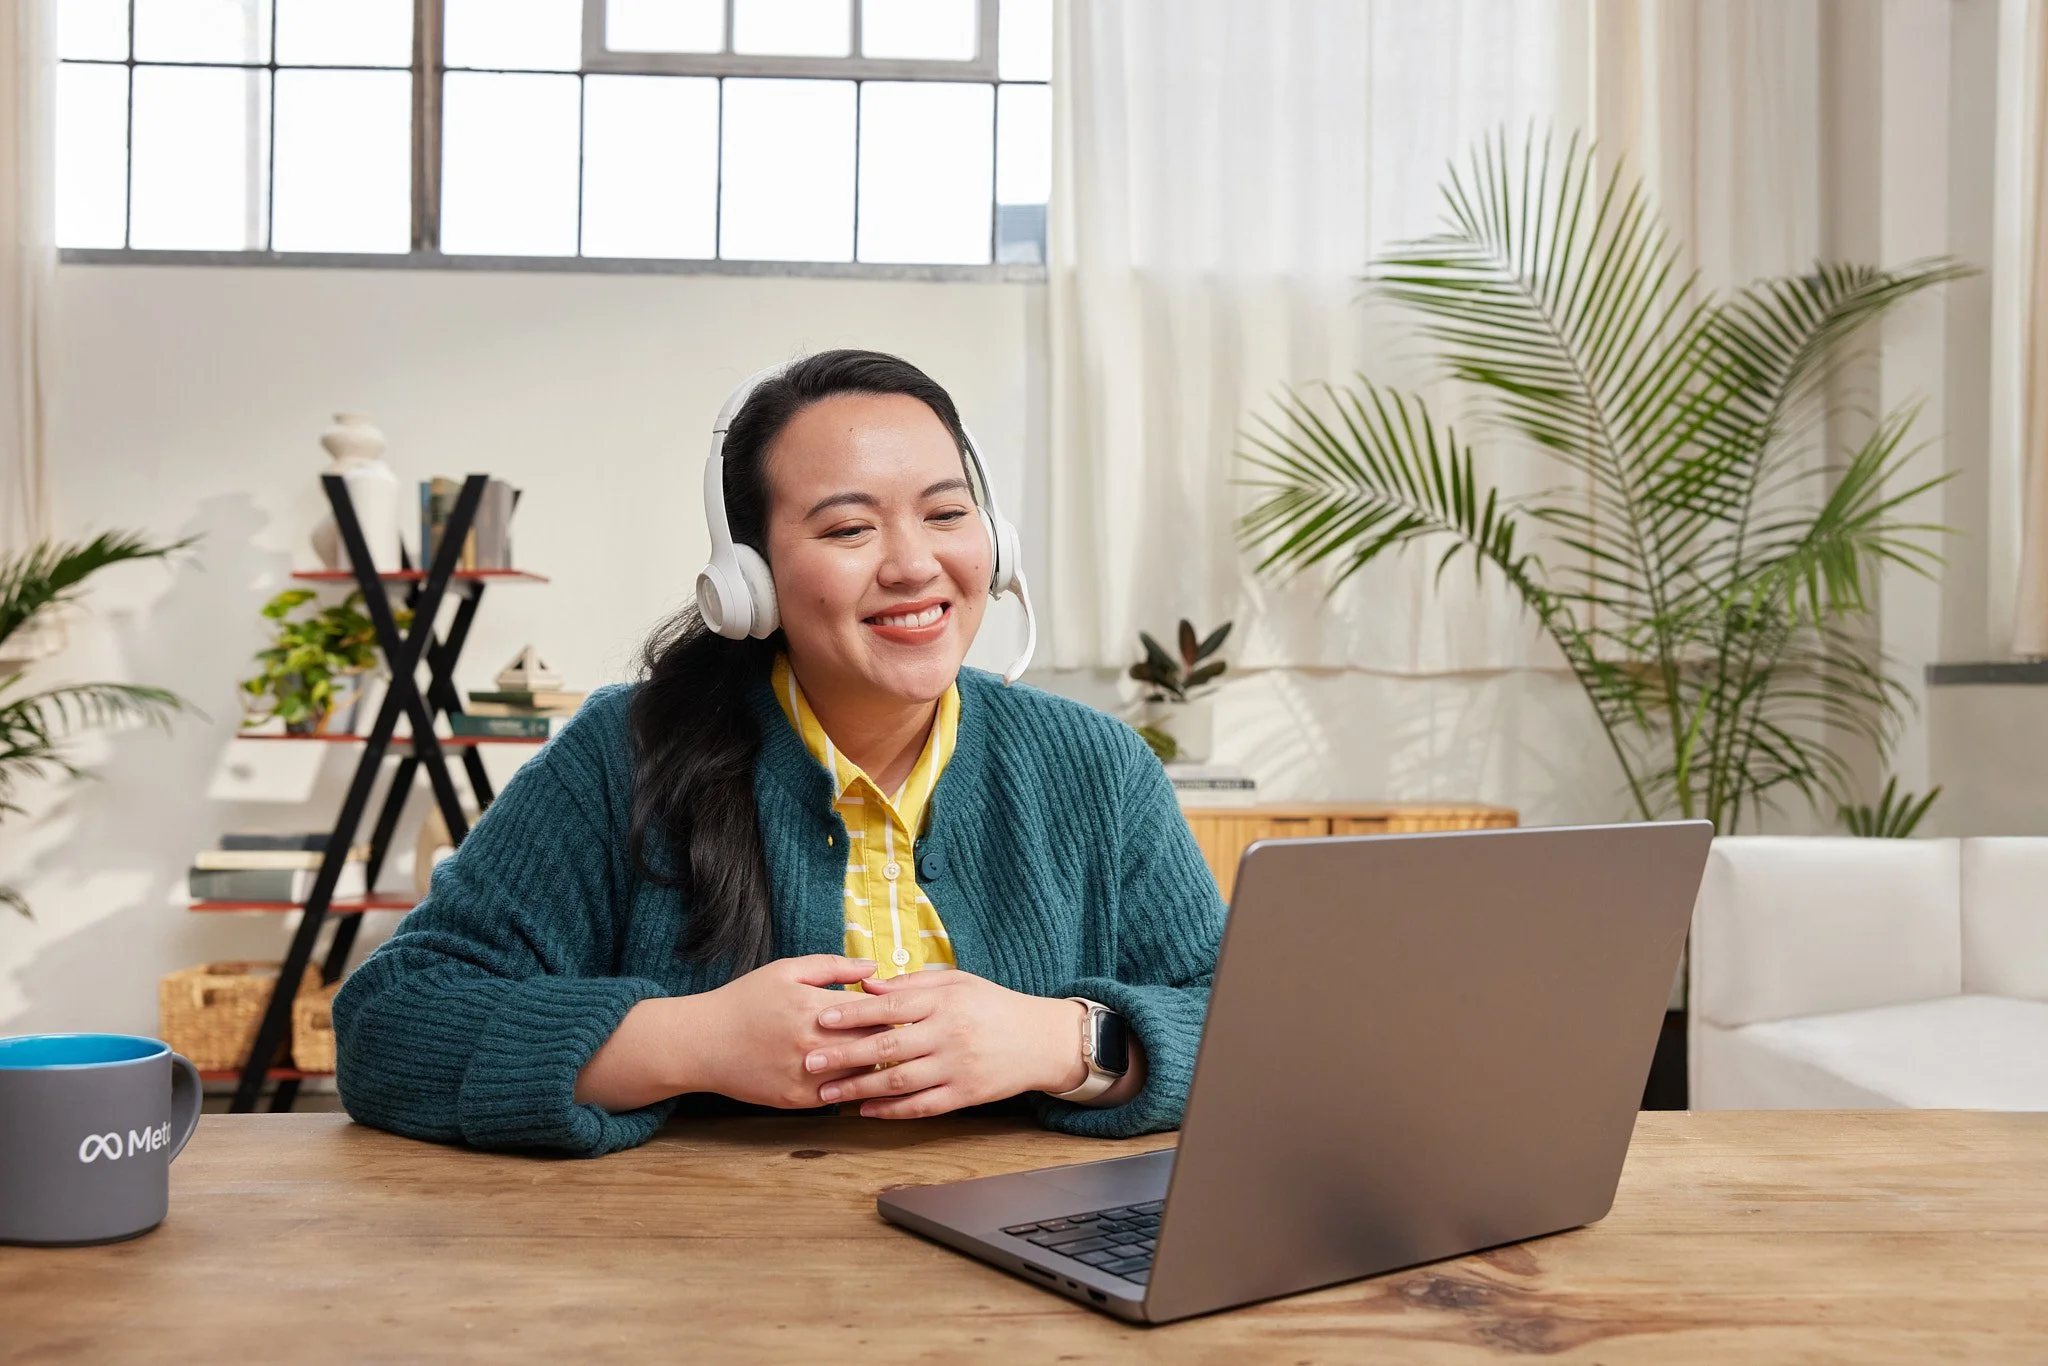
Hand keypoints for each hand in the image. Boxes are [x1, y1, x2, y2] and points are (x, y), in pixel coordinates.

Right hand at [574, 955, 885, 1111]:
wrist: (703, 1043)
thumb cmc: (745, 1000)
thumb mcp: (786, 971)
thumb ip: (832, 967)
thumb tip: (874, 966)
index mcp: (814, 1007)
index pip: (875, 1011)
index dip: (893, 1009)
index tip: (905, 1007)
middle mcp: (813, 1044)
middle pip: (875, 1044)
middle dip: (891, 1038)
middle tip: (907, 1034)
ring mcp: (806, 1076)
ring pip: (862, 1074)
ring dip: (874, 1064)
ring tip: (886, 1054)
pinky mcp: (798, 1100)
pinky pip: (840, 1096)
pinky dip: (851, 1086)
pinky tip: (857, 1076)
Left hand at [803, 970, 1086, 1118]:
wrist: (1041, 1040)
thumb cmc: (994, 1006)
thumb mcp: (958, 982)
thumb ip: (913, 984)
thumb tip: (868, 985)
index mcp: (944, 1002)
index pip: (889, 1007)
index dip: (852, 1013)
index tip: (820, 1017)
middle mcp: (948, 1034)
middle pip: (886, 1046)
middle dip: (843, 1054)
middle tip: (809, 1060)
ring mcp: (956, 1067)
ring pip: (898, 1081)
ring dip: (858, 1087)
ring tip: (826, 1092)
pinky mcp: (965, 1095)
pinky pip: (921, 1106)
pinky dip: (890, 1110)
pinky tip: (864, 1110)